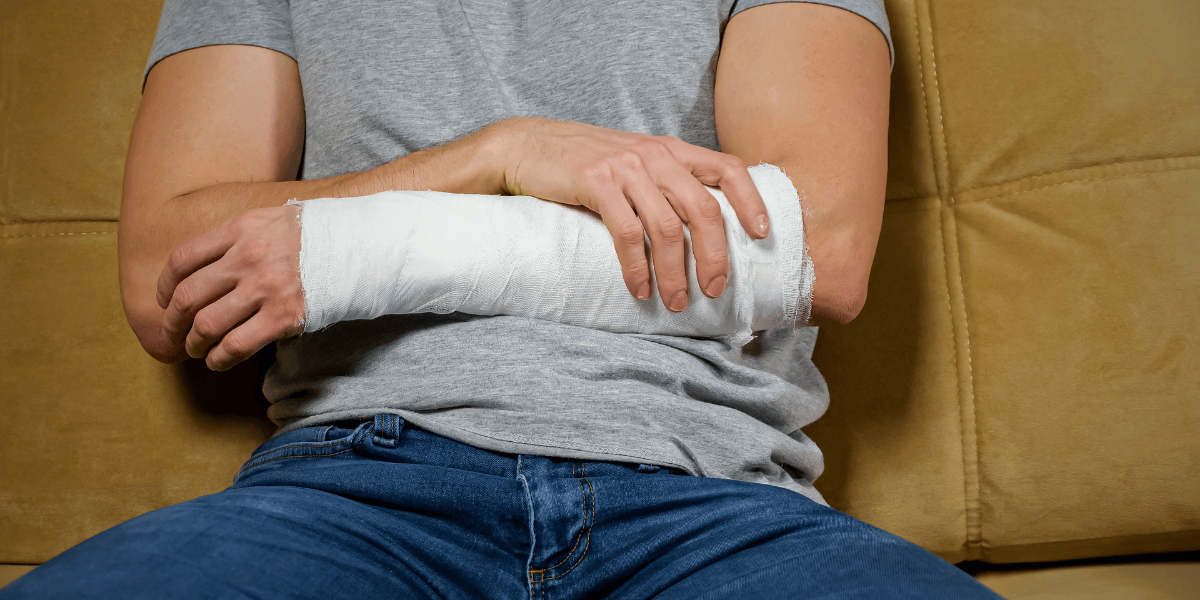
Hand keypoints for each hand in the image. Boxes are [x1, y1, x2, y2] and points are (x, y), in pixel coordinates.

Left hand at [155, 204, 305, 370]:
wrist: (363, 247)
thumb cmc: (321, 235)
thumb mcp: (275, 218)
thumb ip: (242, 235)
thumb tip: (212, 259)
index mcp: (241, 230)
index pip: (183, 258)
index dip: (164, 285)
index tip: (163, 301)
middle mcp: (247, 258)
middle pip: (187, 296)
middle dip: (171, 322)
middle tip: (171, 335)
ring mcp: (265, 289)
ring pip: (206, 325)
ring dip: (193, 344)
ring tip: (194, 351)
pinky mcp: (283, 317)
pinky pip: (236, 345)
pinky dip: (219, 358)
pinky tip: (218, 361)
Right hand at [495, 116, 768, 311]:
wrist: (527, 146)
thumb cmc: (585, 163)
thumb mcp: (635, 164)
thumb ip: (667, 184)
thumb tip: (704, 228)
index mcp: (672, 150)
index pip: (728, 168)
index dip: (751, 201)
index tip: (762, 236)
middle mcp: (655, 155)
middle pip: (703, 209)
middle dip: (715, 256)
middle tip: (715, 290)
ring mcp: (625, 168)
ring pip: (667, 228)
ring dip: (675, 272)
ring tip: (676, 301)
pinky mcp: (595, 182)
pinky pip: (627, 233)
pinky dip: (637, 267)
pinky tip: (640, 288)